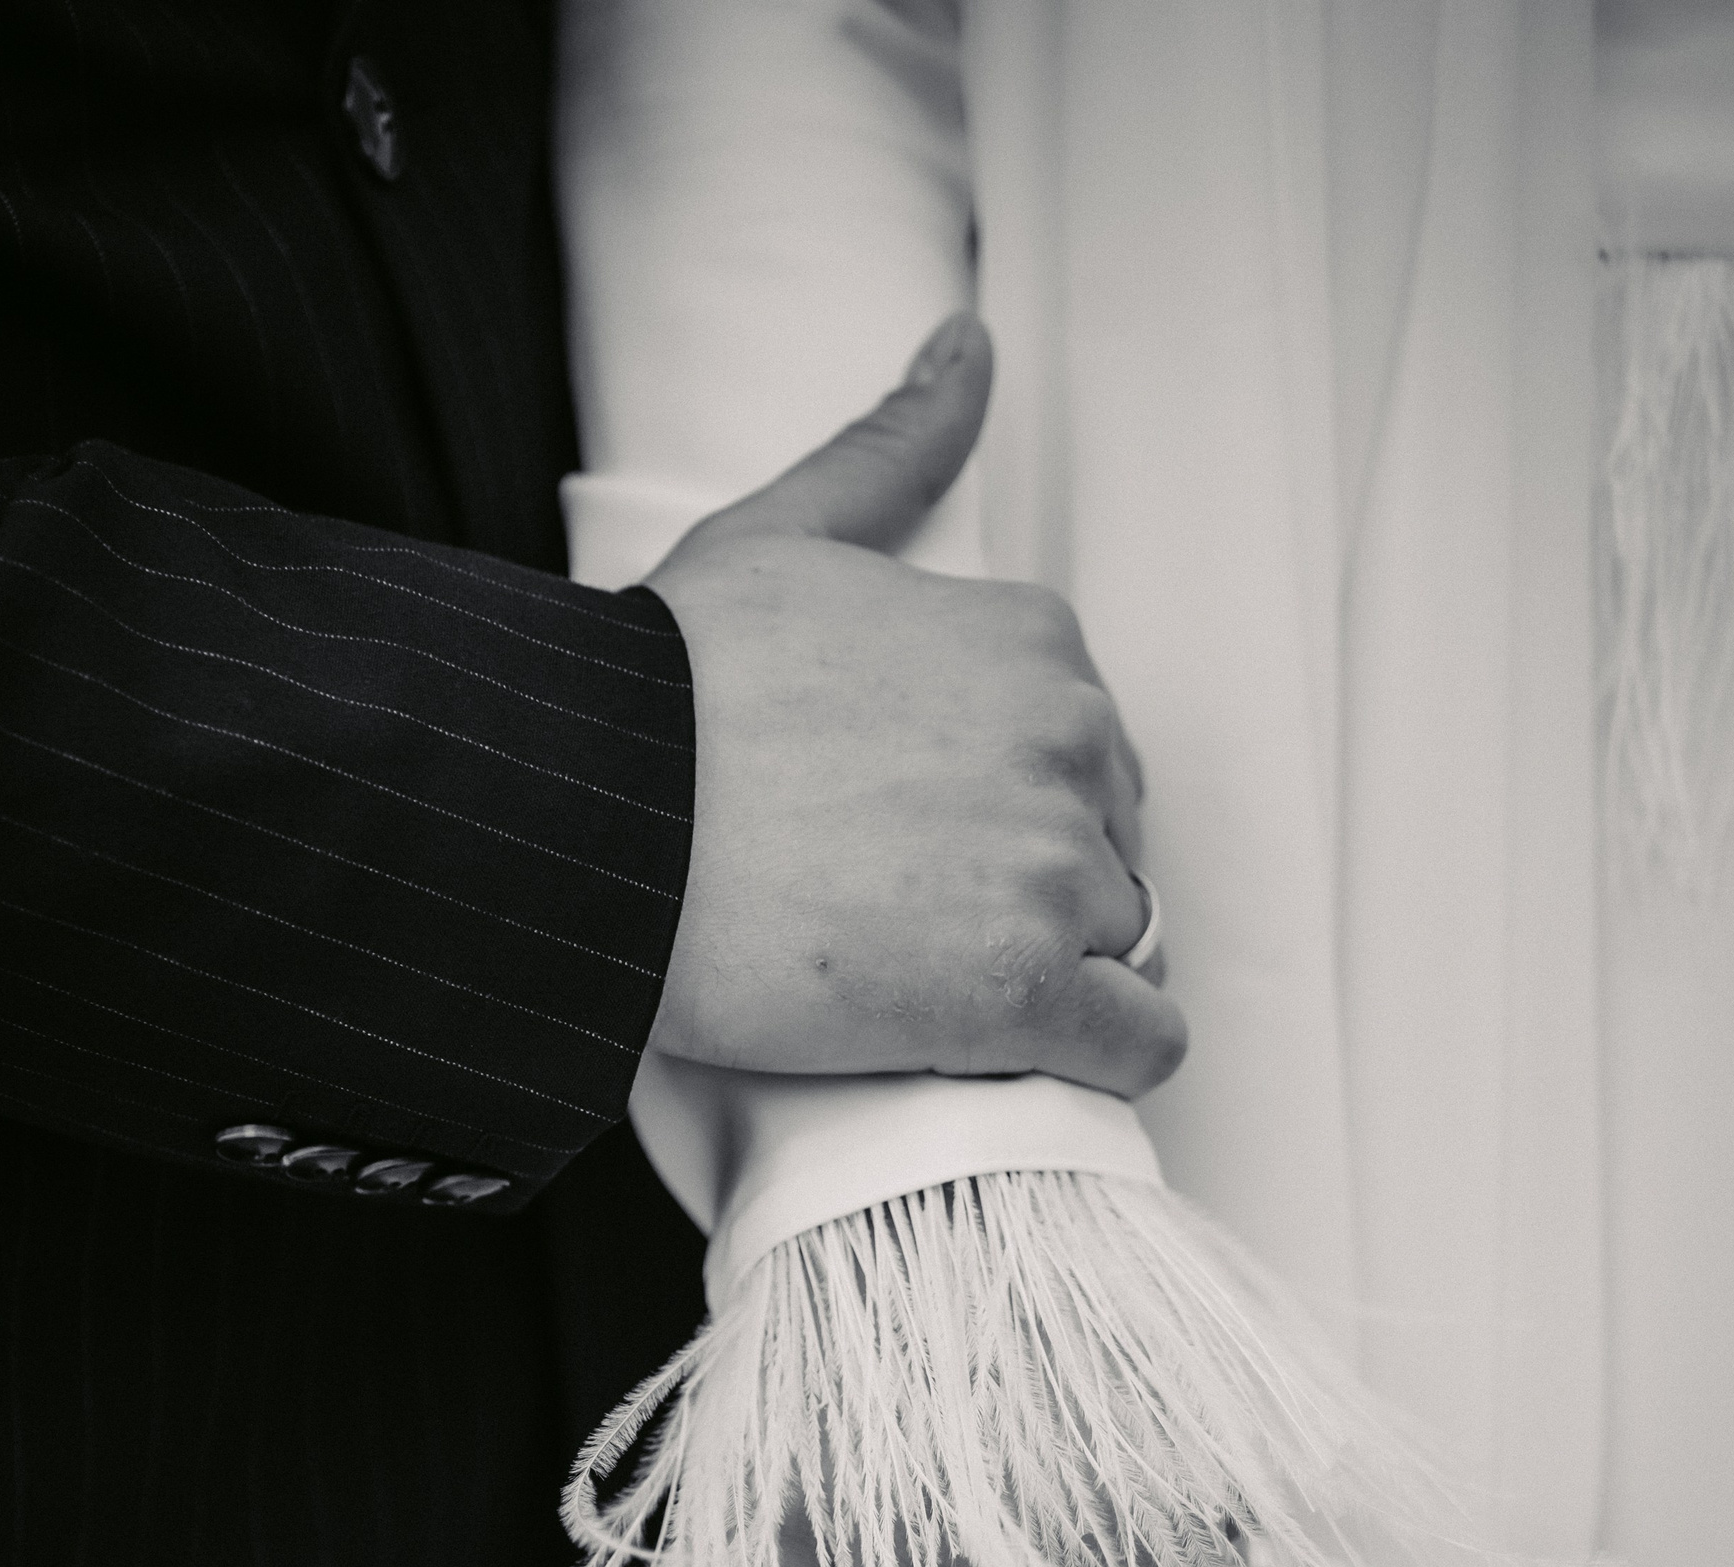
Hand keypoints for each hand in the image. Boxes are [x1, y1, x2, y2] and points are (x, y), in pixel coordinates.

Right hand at [645, 314, 1184, 1099]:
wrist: (593, 826)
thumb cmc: (662, 691)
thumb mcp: (777, 536)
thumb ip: (891, 451)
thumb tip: (970, 344)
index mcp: (1034, 640)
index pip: (1083, 754)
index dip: (1003, 810)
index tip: (912, 842)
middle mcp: (1070, 740)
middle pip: (1109, 848)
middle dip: (1031, 889)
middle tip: (904, 920)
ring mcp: (1057, 868)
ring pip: (1121, 943)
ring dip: (1049, 973)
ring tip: (923, 984)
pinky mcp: (1028, 991)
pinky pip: (1140, 1042)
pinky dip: (1104, 1056)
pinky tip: (1034, 1054)